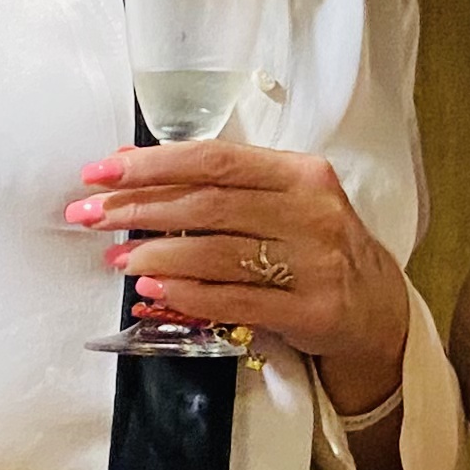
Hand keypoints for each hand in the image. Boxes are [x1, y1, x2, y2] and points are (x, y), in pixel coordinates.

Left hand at [69, 140, 412, 390]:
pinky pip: (236, 299)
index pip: (216, 160)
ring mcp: (314, 263)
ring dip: (157, 253)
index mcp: (301, 174)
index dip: (153, 164)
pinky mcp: (311, 310)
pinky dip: (188, 293)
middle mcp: (311, 212)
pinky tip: (155, 288)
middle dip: (140, 207)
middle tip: (91, 215)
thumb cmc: (316, 248)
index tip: (101, 171)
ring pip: (218, 252)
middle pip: (210, 203)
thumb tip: (132, 169)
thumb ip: (221, 185)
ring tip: (116, 257)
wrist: (378, 308)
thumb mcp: (284, 202)